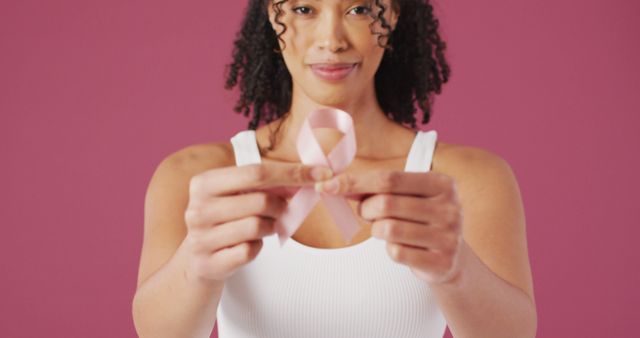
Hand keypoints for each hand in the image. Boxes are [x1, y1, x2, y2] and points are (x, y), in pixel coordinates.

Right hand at [183, 162, 332, 283]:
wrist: (198, 260)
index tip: (320, 173)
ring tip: (263, 226)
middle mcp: (198, 208)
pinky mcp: (210, 263)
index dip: (291, 172)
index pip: (256, 172)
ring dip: (270, 226)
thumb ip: (266, 183)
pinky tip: (249, 244)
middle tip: (282, 209)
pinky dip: (257, 247)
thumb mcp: (237, 194)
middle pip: (260, 200)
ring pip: (257, 226)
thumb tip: (309, 175)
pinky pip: (250, 251)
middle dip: (281, 205)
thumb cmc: (226, 219)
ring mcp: (201, 238)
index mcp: (204, 183)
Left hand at [316, 170, 463, 284]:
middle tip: (367, 213)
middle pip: (386, 203)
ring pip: (388, 229)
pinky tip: (401, 247)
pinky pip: (396, 253)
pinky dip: (389, 250)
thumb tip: (336, 184)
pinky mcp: (442, 262)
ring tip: (385, 229)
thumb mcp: (408, 197)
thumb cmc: (420, 220)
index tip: (327, 185)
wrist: (451, 259)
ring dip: (376, 230)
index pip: (389, 178)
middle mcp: (450, 208)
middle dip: (366, 209)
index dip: (355, 182)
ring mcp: (449, 236)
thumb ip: (378, 188)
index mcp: (442, 183)